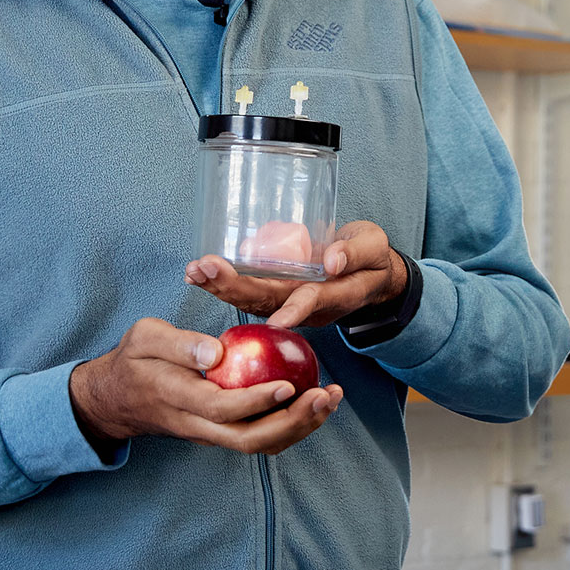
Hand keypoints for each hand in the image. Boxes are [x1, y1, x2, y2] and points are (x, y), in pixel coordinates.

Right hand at [68, 317, 343, 454]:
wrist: (118, 399)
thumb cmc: (135, 360)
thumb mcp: (145, 338)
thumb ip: (179, 345)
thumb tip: (216, 353)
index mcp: (179, 399)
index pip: (220, 408)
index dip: (255, 402)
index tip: (287, 385)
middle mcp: (198, 426)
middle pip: (249, 439)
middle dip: (293, 423)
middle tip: (325, 396)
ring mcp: (211, 435)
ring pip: (259, 444)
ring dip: (300, 427)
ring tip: (331, 399)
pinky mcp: (222, 433)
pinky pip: (261, 438)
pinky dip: (292, 426)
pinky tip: (315, 403)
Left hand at [186, 221, 408, 329]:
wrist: (369, 274)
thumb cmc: (372, 260)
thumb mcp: (374, 248)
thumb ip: (356, 252)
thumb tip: (331, 260)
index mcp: (334, 295)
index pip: (312, 301)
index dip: (295, 309)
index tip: (277, 321)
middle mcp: (306, 304)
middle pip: (267, 302)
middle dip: (234, 287)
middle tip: (205, 269)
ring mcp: (289, 300)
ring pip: (252, 300)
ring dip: (221, 287)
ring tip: (194, 272)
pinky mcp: (279, 292)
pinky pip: (249, 291)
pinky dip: (223, 283)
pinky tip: (200, 273)